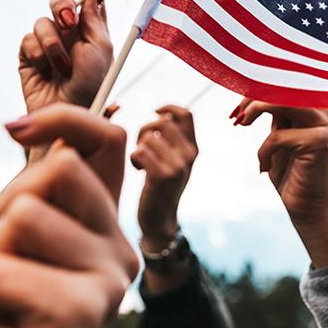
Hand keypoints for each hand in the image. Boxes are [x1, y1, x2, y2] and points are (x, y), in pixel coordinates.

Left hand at [0, 106, 137, 327]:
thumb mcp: (12, 237)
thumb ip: (36, 188)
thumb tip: (31, 127)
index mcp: (103, 224)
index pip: (107, 141)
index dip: (64, 118)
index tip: (13, 132)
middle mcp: (119, 249)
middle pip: (57, 170)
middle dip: (6, 207)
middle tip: (5, 257)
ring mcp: (109, 284)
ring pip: (24, 217)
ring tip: (4, 299)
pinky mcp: (84, 318)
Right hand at [18, 0, 111, 111]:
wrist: (66, 112)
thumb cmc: (90, 85)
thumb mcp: (100, 48)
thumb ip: (95, 17)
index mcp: (91, 32)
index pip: (88, 0)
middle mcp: (70, 36)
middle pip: (61, 3)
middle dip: (62, 8)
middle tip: (69, 23)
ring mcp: (48, 45)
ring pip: (42, 22)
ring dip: (53, 44)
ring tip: (62, 67)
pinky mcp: (29, 57)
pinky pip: (27, 40)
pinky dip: (38, 54)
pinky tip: (46, 71)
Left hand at [131, 106, 197, 249]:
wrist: (160, 220)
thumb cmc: (160, 186)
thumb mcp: (174, 161)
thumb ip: (173, 139)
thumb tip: (161, 114)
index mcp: (193, 148)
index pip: (186, 114)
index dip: (168, 107)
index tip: (155, 112)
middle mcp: (189, 155)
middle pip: (162, 122)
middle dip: (145, 129)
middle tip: (141, 146)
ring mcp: (178, 166)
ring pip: (149, 138)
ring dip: (138, 147)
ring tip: (141, 162)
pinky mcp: (163, 177)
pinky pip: (141, 152)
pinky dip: (134, 159)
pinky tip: (138, 170)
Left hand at [235, 99, 327, 267]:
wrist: (305, 208)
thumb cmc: (290, 173)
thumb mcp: (280, 135)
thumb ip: (276, 111)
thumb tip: (253, 88)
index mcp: (321, 107)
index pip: (287, 84)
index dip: (258, 88)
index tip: (237, 106)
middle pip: (284, 87)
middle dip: (253, 97)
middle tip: (236, 116)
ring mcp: (327, 124)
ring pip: (282, 102)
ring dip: (255, 110)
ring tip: (241, 124)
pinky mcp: (320, 141)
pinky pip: (278, 136)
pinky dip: (264, 150)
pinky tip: (265, 167)